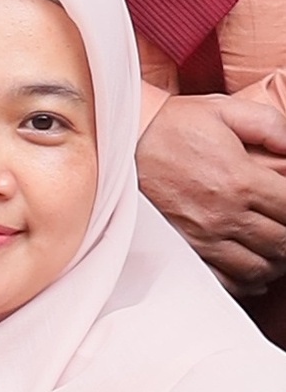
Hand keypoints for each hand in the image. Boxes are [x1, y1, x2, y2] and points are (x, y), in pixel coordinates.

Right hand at [136, 94, 285, 295]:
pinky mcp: (186, 251)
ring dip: (274, 263)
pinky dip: (246, 282)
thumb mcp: (224, 110)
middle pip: (280, 242)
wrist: (122, 149)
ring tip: (275, 251)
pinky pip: (225, 281)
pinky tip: (253, 270)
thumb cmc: (171, 129)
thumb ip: (270, 125)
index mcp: (241, 180)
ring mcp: (204, 238)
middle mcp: (224, 215)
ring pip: (257, 268)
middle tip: (284, 227)